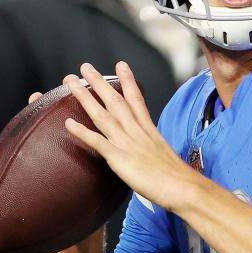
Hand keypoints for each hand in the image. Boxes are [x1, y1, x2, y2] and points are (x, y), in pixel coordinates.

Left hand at [63, 61, 201, 212]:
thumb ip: (152, 149)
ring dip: (85, 97)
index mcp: (149, 130)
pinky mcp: (120, 159)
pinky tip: (68, 123)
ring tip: (72, 83)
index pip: (136, 99)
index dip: (128, 81)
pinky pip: (97, 143)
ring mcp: (127, 144)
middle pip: (115, 101)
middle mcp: (137, 132)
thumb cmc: (177, 178)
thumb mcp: (164, 155)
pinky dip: (83, 132)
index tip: (121, 65)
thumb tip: (148, 151)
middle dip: (99, 82)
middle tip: (85, 66)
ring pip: (103, 115)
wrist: (183, 188)